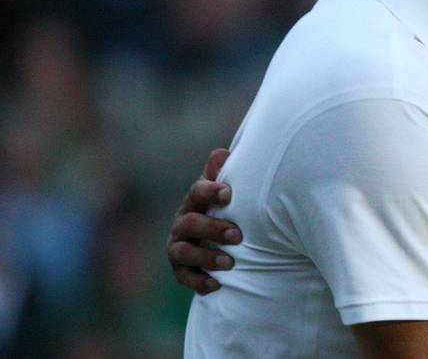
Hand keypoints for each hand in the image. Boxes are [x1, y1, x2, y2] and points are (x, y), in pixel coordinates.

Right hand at [167, 148, 241, 293]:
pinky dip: (199, 281)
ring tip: (230, 263)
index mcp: (195, 200)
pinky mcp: (181, 269)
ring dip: (206, 257)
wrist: (217, 239)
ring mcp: (179, 246)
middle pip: (189, 223)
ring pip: (183, 252)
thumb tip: (222, 153)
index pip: (196, 192)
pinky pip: (184, 277)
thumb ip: (222, 172)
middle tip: (238, 235)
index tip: (229, 193)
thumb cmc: (226, 208)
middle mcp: (183, 223)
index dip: (210, 191)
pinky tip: (217, 285)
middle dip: (212, 229)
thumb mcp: (224, 190)